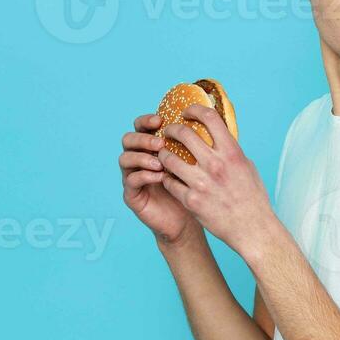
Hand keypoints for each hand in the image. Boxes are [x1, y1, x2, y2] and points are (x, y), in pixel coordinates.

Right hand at [120, 113, 200, 245]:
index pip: (143, 127)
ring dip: (142, 157)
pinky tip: (159, 176)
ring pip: (125, 158)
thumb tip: (214, 119)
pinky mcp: (132, 195)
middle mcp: (140, 159)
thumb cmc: (196, 190)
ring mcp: (132, 176)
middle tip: (160, 143)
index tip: (160, 120)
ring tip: (160, 162)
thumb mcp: (200, 164)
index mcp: (154, 148)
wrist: (190, 221)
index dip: (147, 121)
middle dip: (143, 138)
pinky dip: (143, 176)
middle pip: (128, 139)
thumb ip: (199, 144)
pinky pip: (131, 181)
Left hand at [156, 105, 275, 258]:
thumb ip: (230, 151)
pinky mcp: (191, 200)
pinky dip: (167, 178)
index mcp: (232, 153)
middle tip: (167, 132)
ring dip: (163, 154)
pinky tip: (170, 179)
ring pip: (167, 158)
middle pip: (182, 133)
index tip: (186, 113)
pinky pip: (169, 182)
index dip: (193, 110)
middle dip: (171, 130)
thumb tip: (218, 135)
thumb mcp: (247, 167)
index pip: (209, 118)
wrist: (252, 229)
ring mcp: (201, 183)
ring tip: (165, 156)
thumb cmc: (252, 198)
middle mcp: (215, 165)